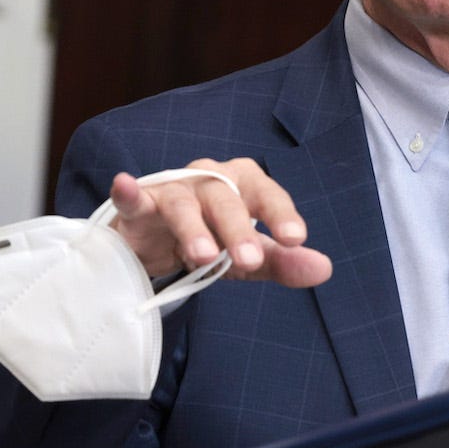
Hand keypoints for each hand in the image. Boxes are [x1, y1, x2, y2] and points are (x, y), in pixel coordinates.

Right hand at [108, 157, 331, 287]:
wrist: (156, 242)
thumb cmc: (211, 239)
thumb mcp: (250, 256)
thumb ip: (283, 262)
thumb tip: (323, 268)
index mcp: (241, 184)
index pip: (265, 194)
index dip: (280, 214)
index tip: (294, 239)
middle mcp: (207, 178)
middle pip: (225, 200)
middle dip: (238, 229)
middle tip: (249, 260)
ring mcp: (171, 190)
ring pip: (184, 205)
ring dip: (193, 228)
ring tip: (203, 256)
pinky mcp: (139, 206)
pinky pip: (134, 197)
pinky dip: (129, 191)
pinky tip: (125, 184)